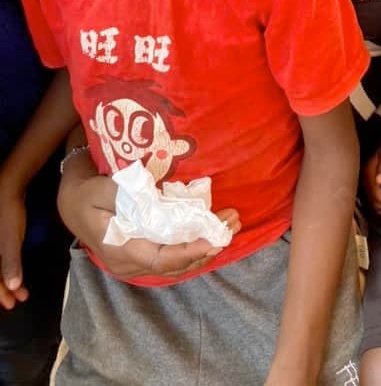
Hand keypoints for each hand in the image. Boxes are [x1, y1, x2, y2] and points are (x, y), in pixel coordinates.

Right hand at [0, 187, 26, 308]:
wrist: (8, 187)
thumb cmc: (8, 214)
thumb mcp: (10, 240)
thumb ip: (10, 263)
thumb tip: (12, 287)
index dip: (0, 294)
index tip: (12, 302)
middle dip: (3, 290)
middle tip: (17, 299)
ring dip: (6, 280)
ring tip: (21, 290)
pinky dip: (5, 269)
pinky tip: (13, 272)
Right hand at [58, 171, 240, 279]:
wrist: (73, 204)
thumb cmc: (87, 195)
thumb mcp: (102, 190)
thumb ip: (128, 196)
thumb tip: (156, 198)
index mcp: (121, 250)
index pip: (161, 259)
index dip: (189, 252)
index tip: (214, 238)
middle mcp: (130, 263)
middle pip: (175, 266)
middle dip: (207, 248)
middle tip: (233, 224)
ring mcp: (137, 263)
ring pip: (177, 265)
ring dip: (206, 248)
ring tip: (231, 226)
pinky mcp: (143, 256)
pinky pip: (173, 258)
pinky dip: (194, 248)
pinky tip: (212, 232)